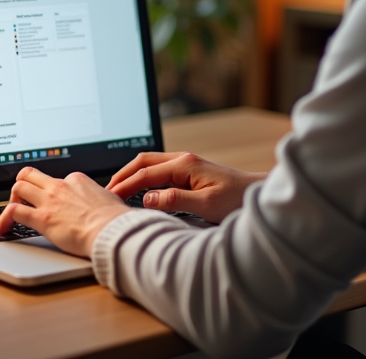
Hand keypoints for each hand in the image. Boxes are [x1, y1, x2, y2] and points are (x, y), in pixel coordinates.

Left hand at [0, 167, 131, 257]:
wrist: (112, 231)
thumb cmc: (115, 220)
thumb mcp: (109, 199)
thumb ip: (99, 198)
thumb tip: (101, 202)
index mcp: (77, 180)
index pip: (55, 179)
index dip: (49, 190)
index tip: (50, 202)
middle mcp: (60, 186)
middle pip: (30, 174)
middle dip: (23, 185)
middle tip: (22, 199)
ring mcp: (49, 201)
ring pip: (19, 187)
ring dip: (12, 199)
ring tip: (11, 214)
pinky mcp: (41, 218)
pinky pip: (14, 211)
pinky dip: (4, 219)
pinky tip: (3, 229)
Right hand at [106, 152, 266, 223]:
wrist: (258, 195)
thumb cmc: (237, 201)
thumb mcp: (206, 205)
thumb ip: (175, 200)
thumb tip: (147, 199)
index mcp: (185, 165)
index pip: (145, 173)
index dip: (125, 185)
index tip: (110, 197)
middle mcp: (183, 159)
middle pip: (143, 161)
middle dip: (123, 175)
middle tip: (106, 191)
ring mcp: (186, 164)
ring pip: (150, 164)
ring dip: (132, 174)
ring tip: (117, 190)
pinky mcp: (190, 171)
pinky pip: (159, 170)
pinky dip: (143, 177)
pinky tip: (138, 189)